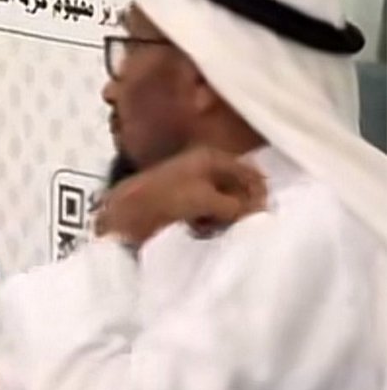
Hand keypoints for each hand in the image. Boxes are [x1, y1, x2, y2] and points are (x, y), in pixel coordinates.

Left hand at [94, 146, 266, 247]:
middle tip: (240, 225)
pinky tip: (200, 231)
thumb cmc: (167, 198)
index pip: (249, 172)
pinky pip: (206, 214)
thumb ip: (238, 205)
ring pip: (222, 203)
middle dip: (242, 208)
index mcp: (211, 157)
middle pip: (237, 188)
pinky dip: (208, 223)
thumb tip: (261, 211)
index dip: (260, 192)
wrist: (125, 211)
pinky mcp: (180, 204)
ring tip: (215, 228)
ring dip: (224, 218)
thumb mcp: (208, 200)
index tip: (265, 215)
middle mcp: (203, 167)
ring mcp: (191, 185)